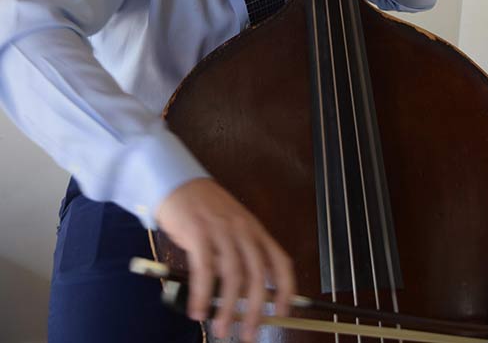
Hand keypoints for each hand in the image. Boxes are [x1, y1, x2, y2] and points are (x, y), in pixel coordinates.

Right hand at [155, 178, 294, 341]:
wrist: (178, 183)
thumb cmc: (203, 208)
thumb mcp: (230, 226)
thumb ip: (239, 253)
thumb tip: (242, 293)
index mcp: (254, 229)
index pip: (280, 261)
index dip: (286, 289)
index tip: (283, 312)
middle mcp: (242, 229)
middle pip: (257, 275)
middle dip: (255, 310)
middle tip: (249, 333)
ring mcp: (221, 230)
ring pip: (232, 276)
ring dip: (227, 308)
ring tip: (220, 328)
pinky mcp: (198, 232)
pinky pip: (204, 269)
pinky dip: (201, 294)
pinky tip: (197, 309)